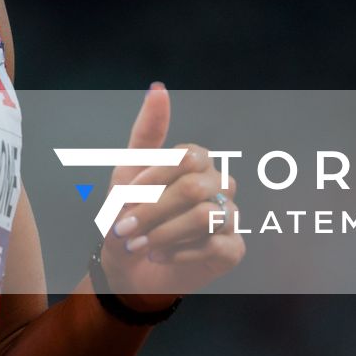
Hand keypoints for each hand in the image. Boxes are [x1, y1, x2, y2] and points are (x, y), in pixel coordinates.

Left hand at [97, 83, 244, 304]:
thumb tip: (158, 88)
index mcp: (198, 161)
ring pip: (207, 217)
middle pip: (195, 189)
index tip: (125, 196)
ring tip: (139, 244)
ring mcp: (229, 217)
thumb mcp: (128, 172)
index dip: (153, 178)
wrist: (127, 266)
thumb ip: (147, 131)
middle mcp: (220, 185)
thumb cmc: (129, 215)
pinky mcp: (232, 249)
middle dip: (153, 210)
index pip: (186, 158)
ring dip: (164, 233)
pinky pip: (217, 246)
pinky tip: (159, 256)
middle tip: (123, 229)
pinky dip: (180, 253)